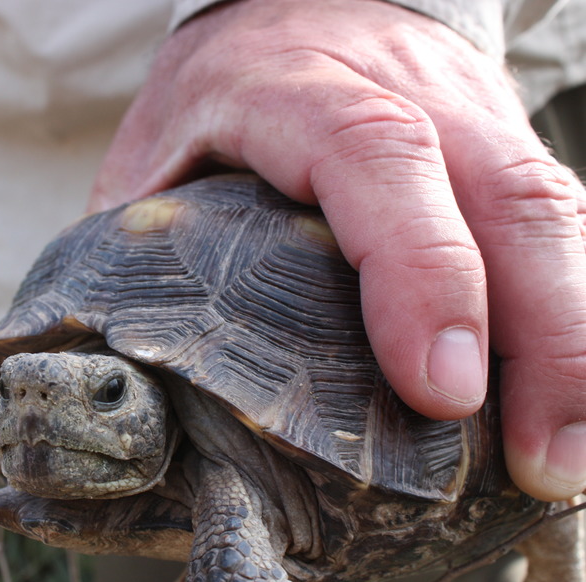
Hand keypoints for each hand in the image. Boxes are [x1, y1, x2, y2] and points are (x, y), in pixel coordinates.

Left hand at [88, 0, 585, 500]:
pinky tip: (576, 397)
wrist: (291, 6)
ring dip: (583, 342)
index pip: (375, 157)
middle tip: (545, 465)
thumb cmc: (211, 101)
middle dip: (548, 338)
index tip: (439, 390)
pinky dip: (580, 312)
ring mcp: (471, 116)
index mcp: (289, 90)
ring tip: (572, 462)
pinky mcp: (505, 149)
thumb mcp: (150, 163)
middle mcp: (405, 93)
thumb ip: (137, 257)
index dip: (419, 270)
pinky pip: (565, 225)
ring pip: (557, 212)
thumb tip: (113, 381)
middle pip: (506, 195)